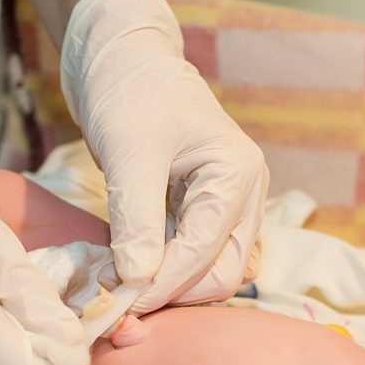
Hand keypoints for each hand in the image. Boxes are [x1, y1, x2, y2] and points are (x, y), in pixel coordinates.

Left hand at [61, 0, 268, 313]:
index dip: (163, 285)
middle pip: (222, 273)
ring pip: (213, 271)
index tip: (118, 303)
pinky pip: (198, 257)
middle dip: (175, 293)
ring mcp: (231, 204)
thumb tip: (137, 281)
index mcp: (237, 175)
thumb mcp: (128, 154)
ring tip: (124, 289)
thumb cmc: (129, 93)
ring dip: (173, 287)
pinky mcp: (207, 210)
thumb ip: (136, 220)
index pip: (206, 254)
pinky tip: (135, 271)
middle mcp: (246, 194)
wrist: (123, 60)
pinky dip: (169, 271)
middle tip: (122, 302)